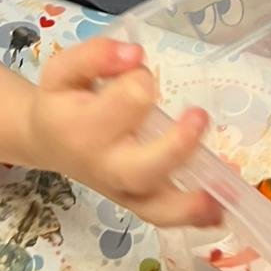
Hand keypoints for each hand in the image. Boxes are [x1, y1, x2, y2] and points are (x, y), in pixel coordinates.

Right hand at [25, 38, 221, 227]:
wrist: (46, 141)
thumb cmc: (62, 100)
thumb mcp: (63, 69)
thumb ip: (95, 55)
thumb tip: (134, 53)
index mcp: (83, 128)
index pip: (127, 101)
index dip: (141, 81)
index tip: (137, 70)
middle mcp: (104, 166)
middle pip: (143, 168)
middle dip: (177, 146)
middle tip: (199, 115)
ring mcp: (122, 190)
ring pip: (156, 207)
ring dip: (192, 200)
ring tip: (225, 186)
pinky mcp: (137, 202)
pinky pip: (163, 217)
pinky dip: (192, 216)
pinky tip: (221, 209)